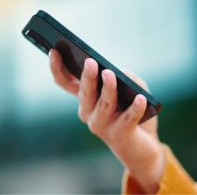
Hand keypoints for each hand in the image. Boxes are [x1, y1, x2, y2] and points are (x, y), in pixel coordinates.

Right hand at [49, 49, 164, 192]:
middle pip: (85, 93)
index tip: (54, 51)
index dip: (58, 68)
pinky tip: (140, 98)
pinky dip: (134, 108)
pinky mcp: (119, 134)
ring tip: (110, 74)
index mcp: (87, 99)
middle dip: (87, 77)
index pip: (67, 82)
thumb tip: (123, 73)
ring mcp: (102, 125)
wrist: (142, 146)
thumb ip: (129, 79)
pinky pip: (127, 118)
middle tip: (90, 62)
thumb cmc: (133, 112)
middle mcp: (89, 112)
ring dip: (108, 89)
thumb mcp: (134, 90)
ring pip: (104, 104)